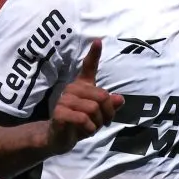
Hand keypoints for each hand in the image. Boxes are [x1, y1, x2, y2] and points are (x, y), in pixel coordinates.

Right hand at [47, 39, 124, 153]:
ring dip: (98, 123)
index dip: (94, 54)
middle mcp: (72, 88)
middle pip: (102, 96)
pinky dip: (89, 128)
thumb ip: (109, 106)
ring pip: (93, 108)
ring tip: (92, 127)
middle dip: (108, 113)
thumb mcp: (99, 116)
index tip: (98, 41)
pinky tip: (85, 131)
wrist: (58, 138)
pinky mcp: (59, 113)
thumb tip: (120, 99)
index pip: (88, 67)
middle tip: (104, 122)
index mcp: (82, 86)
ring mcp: (64, 100)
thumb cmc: (80, 124)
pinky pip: (83, 118)